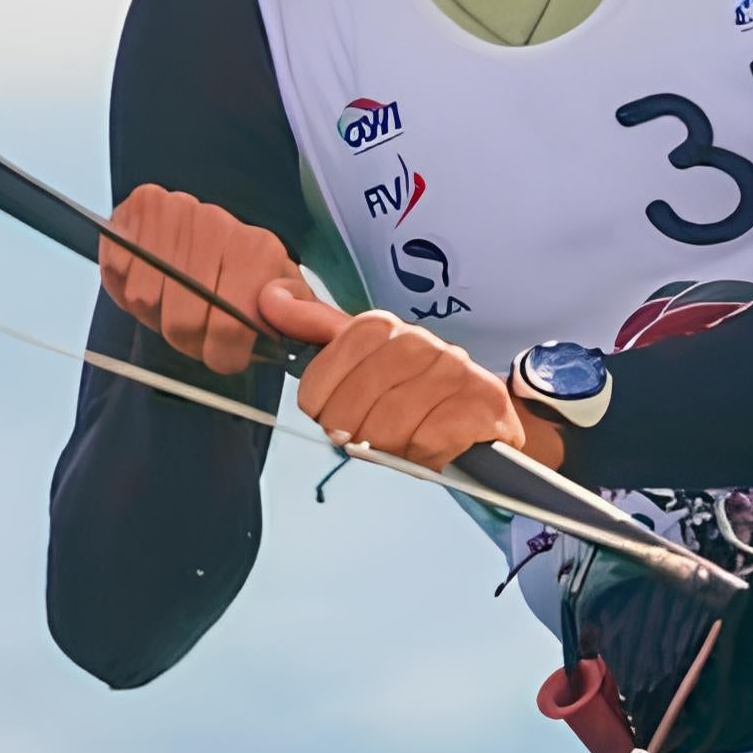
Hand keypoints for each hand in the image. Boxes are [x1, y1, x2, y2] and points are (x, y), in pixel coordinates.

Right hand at [97, 184, 303, 375]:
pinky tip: (151, 281)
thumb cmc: (245, 272)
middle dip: (186, 340)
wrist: (208, 227)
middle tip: (195, 333)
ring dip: (155, 313)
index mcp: (258, 250)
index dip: (222, 354)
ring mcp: (177, 211)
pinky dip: (128, 288)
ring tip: (173, 302)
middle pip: (182, 322)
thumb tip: (288, 314)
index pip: (230, 327)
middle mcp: (217, 224)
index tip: (223, 356)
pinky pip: (120, 271)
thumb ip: (297, 314)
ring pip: (146, 300)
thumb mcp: (282, 294)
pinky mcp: (141, 206)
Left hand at [259, 279, 563, 472]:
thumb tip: (270, 297)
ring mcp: (456, 371)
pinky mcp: (482, 405)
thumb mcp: (362, 361)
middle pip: (356, 400)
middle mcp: (422, 342)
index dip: (323, 396)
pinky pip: (429, 441)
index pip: (332, 359)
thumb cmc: (413, 394)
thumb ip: (317, 330)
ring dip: (388, 447)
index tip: (329, 413)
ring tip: (399, 443)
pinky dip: (422, 455)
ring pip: (390, 425)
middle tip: (364, 437)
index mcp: (385, 328)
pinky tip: (429, 448)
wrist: (483, 419)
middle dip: (353, 429)